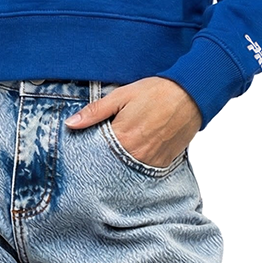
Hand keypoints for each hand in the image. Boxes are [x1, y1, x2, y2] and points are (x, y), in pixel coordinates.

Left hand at [64, 76, 201, 167]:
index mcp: (122, 137)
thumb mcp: (121, 95)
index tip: (83, 148)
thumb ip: (95, 111)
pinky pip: (145, 170)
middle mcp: (137, 154)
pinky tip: (135, 152)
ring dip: (121, 163)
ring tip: (120, 150)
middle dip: (104, 159)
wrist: (190, 95)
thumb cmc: (156, 92)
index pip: (96, 154)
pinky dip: (137, 164)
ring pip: (128, 170)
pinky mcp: (164, 162)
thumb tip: (71, 124)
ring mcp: (152, 161)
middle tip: (102, 150)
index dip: (88, 150)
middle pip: (111, 165)